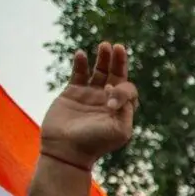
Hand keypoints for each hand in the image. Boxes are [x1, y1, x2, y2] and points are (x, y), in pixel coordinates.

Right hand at [40, 43, 137, 170]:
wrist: (66, 150)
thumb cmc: (95, 143)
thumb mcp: (119, 130)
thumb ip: (125, 110)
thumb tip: (117, 88)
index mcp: (121, 110)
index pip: (128, 90)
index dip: (122, 90)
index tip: (109, 100)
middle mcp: (107, 101)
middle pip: (117, 75)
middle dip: (119, 61)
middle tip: (118, 47)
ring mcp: (89, 95)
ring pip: (99, 71)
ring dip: (103, 58)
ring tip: (105, 45)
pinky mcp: (72, 92)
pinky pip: (79, 73)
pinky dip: (80, 63)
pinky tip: (81, 54)